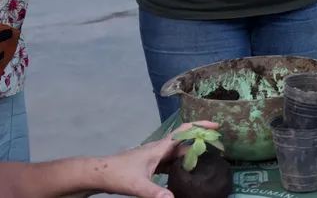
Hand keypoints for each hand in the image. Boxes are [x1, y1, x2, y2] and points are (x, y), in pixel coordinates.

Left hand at [93, 121, 219, 197]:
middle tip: (217, 145)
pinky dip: (181, 163)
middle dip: (200, 141)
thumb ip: (155, 192)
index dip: (200, 126)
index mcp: (160, 148)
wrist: (99, 174)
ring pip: (178, 152)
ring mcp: (155, 156)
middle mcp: (160, 149)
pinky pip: (171, 161)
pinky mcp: (151, 165)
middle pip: (184, 141)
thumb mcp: (138, 185)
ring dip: (191, 153)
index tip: (216, 125)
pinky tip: (185, 172)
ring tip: (206, 158)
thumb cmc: (118, 174)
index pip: (184, 131)